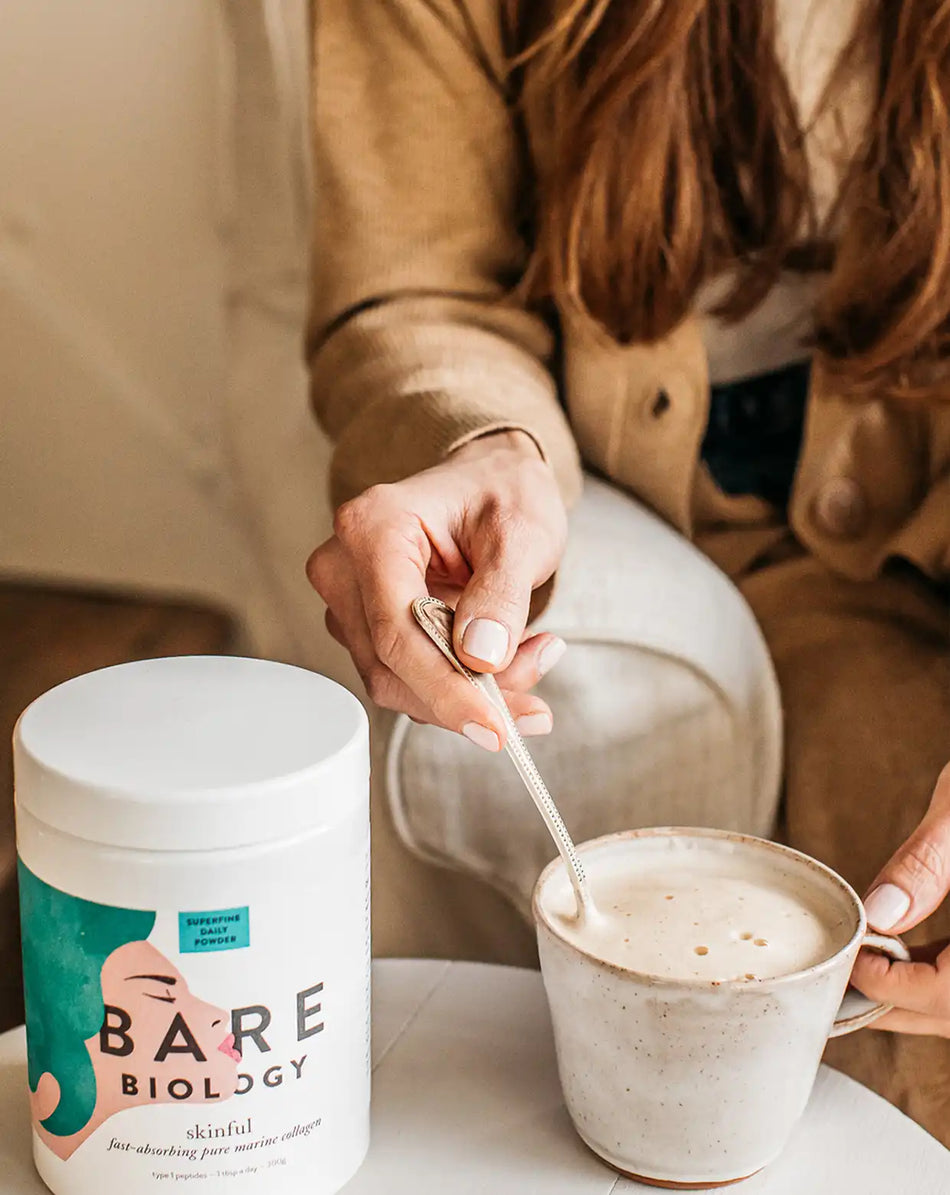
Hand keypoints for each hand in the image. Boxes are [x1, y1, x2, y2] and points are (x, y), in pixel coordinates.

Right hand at [306, 431, 568, 750]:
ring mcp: (348, 599)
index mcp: (372, 528)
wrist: (489, 481)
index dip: (446, 690)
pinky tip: (503, 661)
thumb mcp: (522, 532)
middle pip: (391, 668)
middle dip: (466, 697)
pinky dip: (457, 686)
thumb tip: (481, 656)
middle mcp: (344, 565)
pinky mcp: (365, 625)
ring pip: (396, 683)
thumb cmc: (502, 493)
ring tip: (531, 659)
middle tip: (535, 707)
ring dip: (467, 694)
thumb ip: (502, 594)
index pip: (397, 632)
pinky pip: (404, 677)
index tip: (496, 728)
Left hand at [851, 764, 949, 1035]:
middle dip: (895, 1005)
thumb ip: (924, 863)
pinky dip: (938, 976)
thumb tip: (878, 912)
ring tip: (862, 969)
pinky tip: (904, 954)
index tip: (850, 957)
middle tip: (839, 984)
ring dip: (916, 996)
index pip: (945, 997)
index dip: (890, 988)